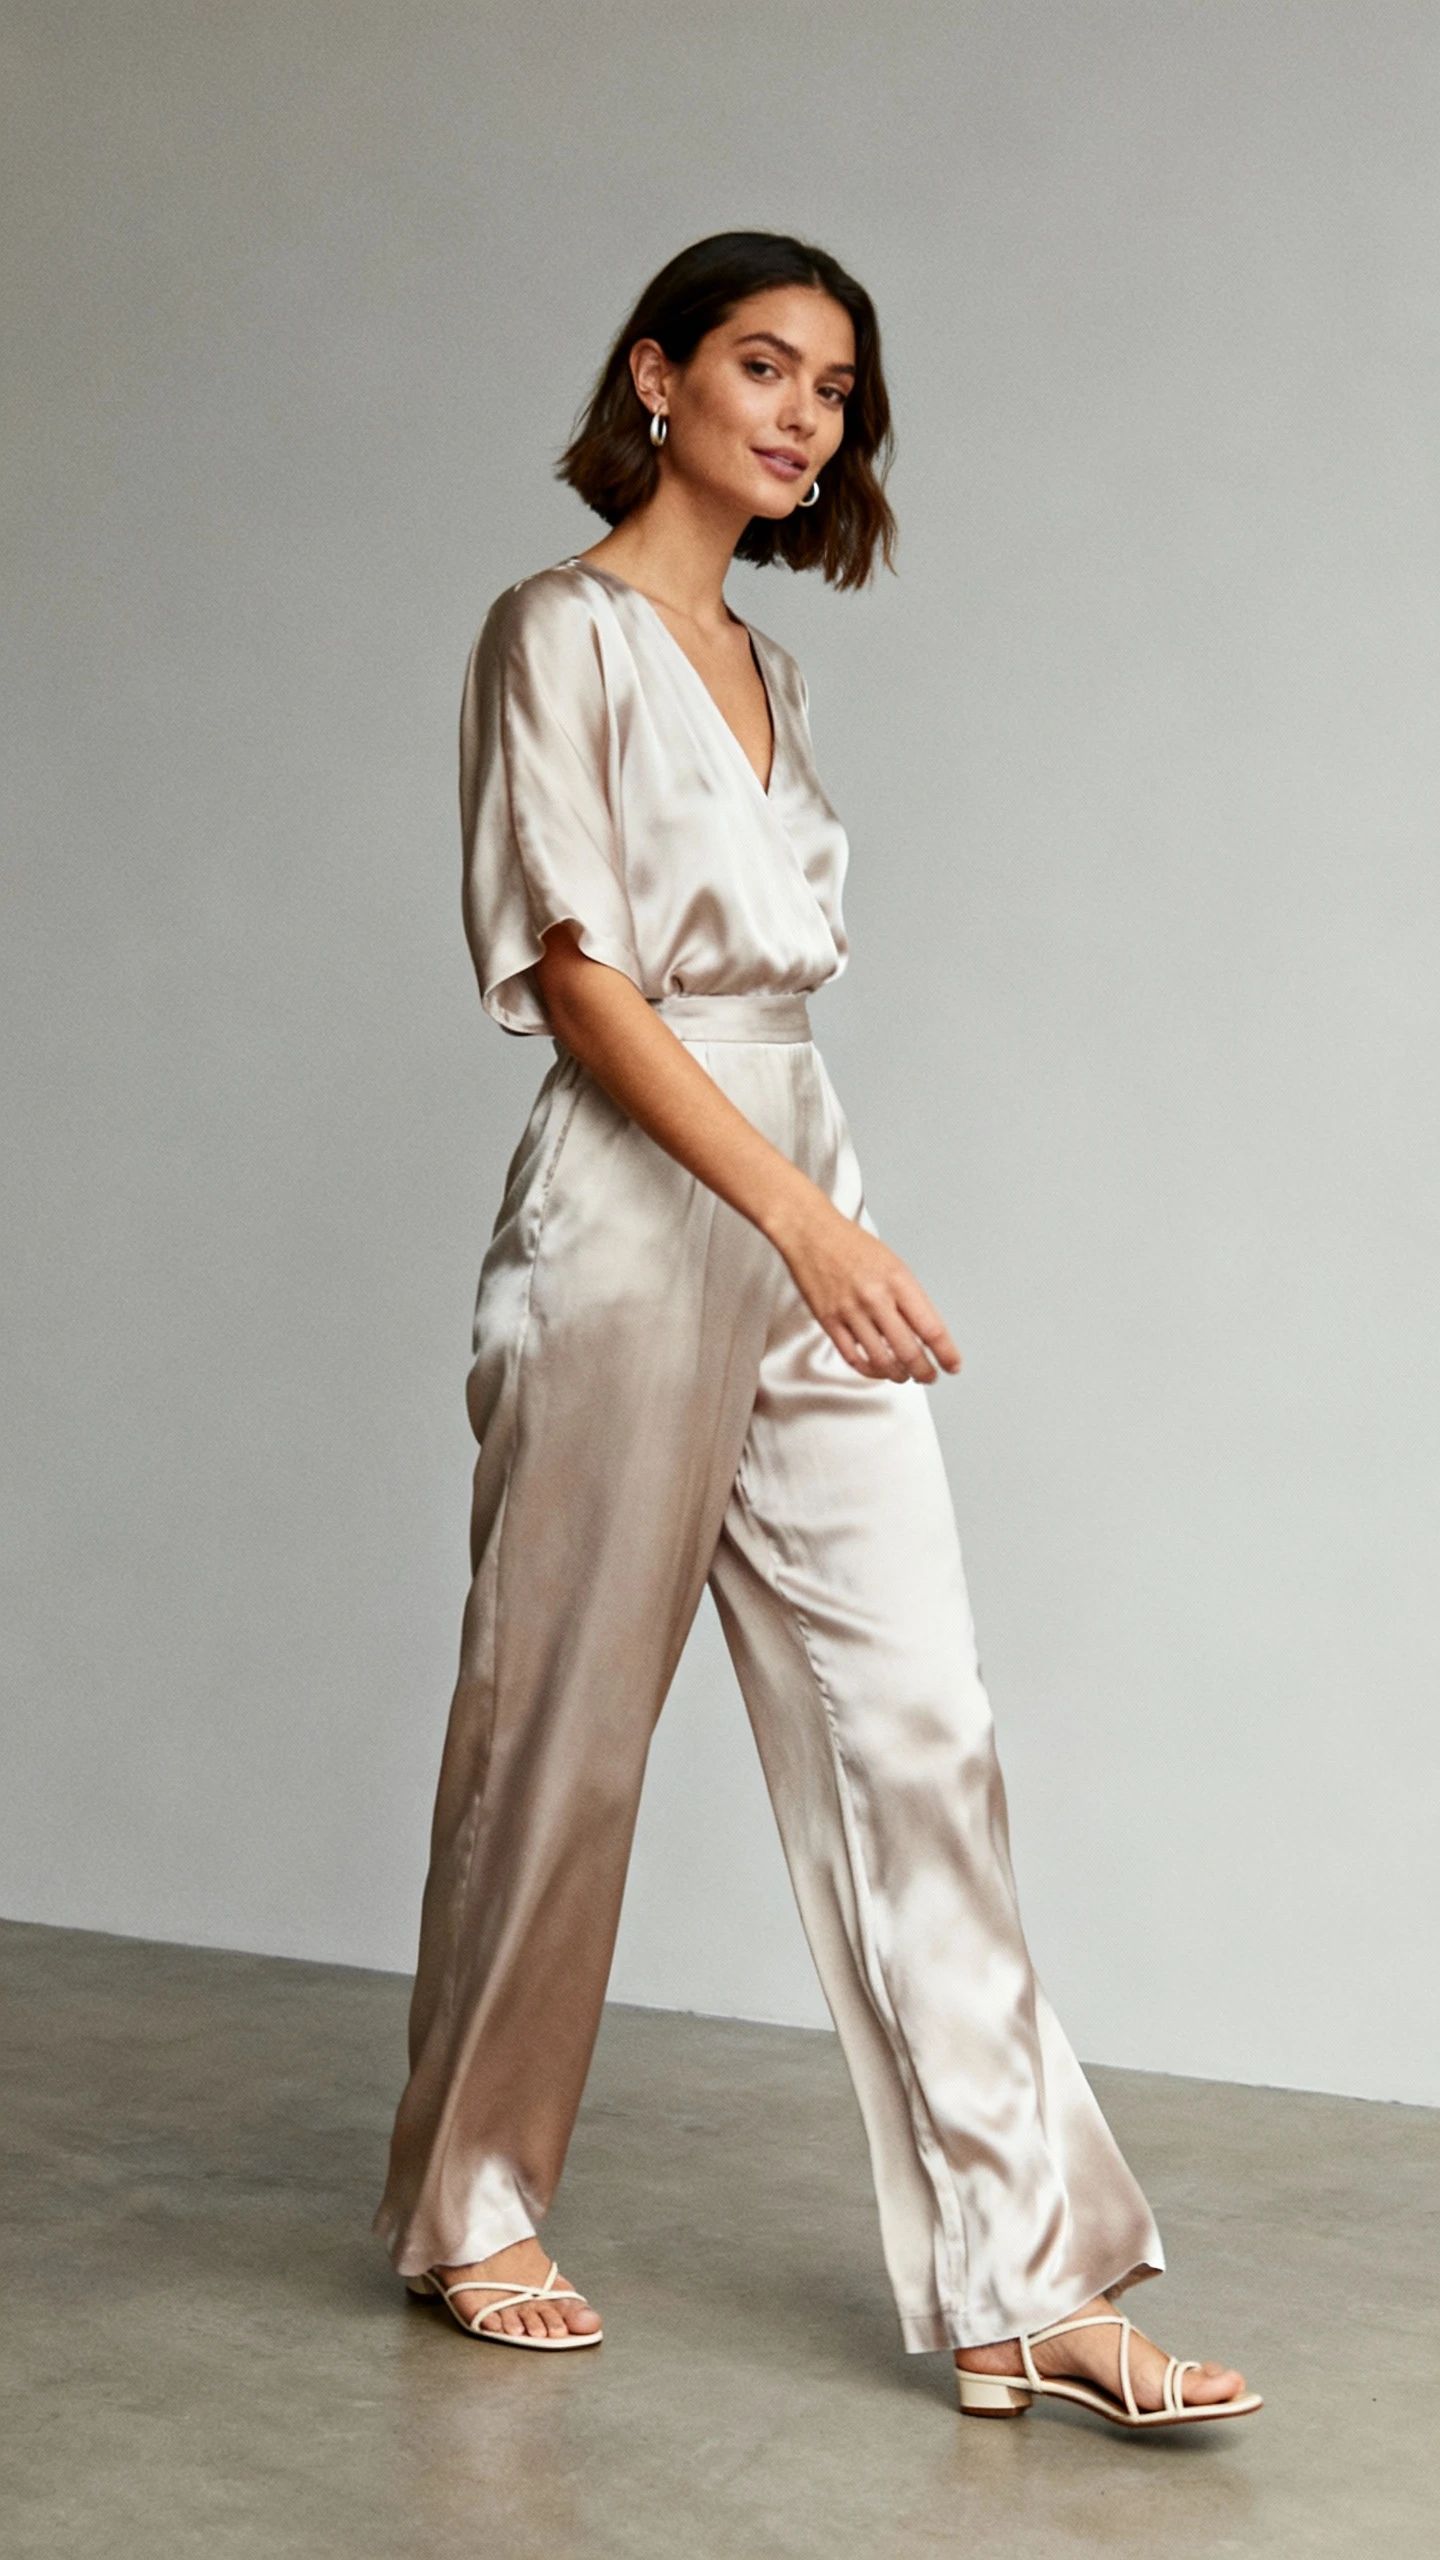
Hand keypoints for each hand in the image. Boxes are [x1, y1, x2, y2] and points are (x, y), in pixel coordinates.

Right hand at [772, 1192, 960, 1384]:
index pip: (931, 1327)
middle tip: (929, 1376)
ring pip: (881, 1360)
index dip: (946, 1353)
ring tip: (904, 1375)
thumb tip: (925, 1333)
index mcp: (898, 1280)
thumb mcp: (893, 1264)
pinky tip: (877, 1369)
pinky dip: (869, 1370)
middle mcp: (876, 1297)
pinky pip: (852, 1357)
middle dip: (924, 1371)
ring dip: (898, 1374)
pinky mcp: (828, 1321)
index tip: (952, 1365)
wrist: (811, 1232)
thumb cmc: (852, 1245)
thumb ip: (908, 1298)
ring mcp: (850, 1311)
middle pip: (908, 1350)